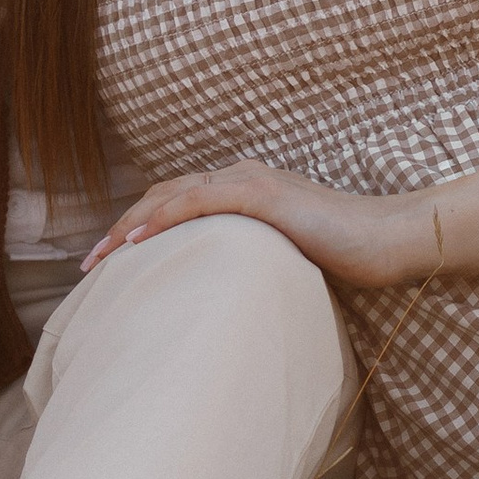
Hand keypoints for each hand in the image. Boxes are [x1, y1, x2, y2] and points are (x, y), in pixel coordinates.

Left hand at [90, 161, 434, 288]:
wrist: (390, 241)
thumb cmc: (347, 258)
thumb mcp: (286, 262)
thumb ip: (253, 265)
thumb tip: (223, 300)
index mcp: (244, 192)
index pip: (175, 204)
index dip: (138, 229)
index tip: (109, 265)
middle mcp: (241, 178)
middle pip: (162, 196)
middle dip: (121, 230)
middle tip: (88, 267)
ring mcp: (251, 182)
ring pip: (171, 195)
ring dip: (130, 226)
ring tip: (100, 258)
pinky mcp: (263, 195)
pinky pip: (199, 200)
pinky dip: (164, 218)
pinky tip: (138, 241)